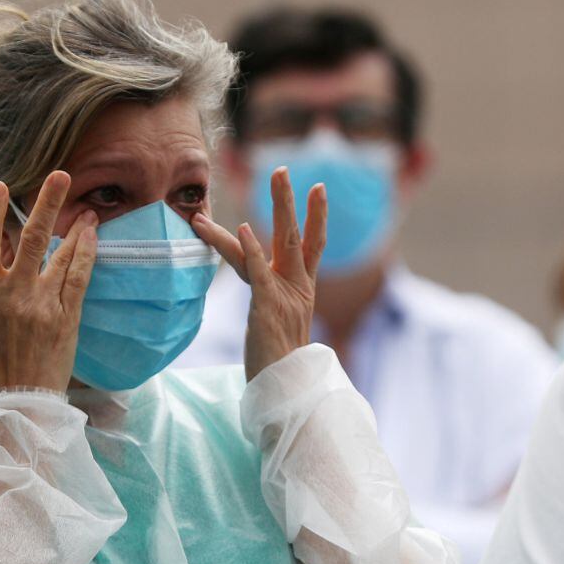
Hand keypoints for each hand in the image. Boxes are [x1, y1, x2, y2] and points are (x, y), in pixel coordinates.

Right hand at [0, 171, 98, 393]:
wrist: (21, 403)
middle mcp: (14, 296)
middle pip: (30, 240)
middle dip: (47, 204)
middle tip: (61, 176)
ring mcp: (43, 306)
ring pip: (60, 256)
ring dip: (74, 227)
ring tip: (85, 206)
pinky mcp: (67, 318)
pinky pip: (78, 278)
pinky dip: (85, 254)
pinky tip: (91, 235)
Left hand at [192, 167, 327, 380]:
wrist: (285, 392)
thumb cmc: (277, 366)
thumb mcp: (277, 329)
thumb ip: (273, 309)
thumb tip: (269, 305)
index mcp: (300, 291)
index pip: (312, 247)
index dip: (316, 218)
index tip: (317, 189)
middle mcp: (296, 289)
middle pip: (297, 236)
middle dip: (290, 201)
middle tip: (283, 170)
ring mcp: (284, 295)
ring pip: (284, 242)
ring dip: (279, 207)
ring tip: (276, 177)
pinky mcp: (268, 307)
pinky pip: (259, 272)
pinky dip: (252, 249)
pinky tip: (246, 228)